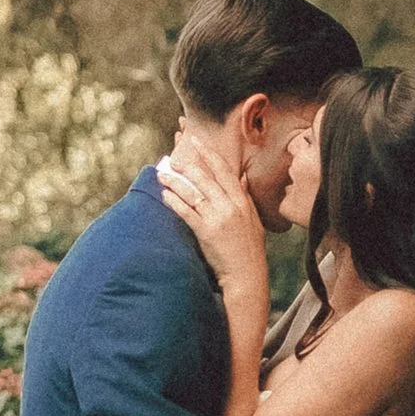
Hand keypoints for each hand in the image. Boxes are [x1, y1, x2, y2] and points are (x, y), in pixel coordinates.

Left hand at [157, 128, 269, 300]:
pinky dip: (174, 202)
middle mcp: (230, 205)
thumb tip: (242, 177)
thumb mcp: (253, 219)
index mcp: (241, 200)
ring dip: (175, 182)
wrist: (246, 274)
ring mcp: (218, 218)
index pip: (223, 170)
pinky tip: (164, 196)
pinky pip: (186, 212)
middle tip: (172, 157)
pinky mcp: (206, 231)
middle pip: (205, 177)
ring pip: (193, 192)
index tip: (196, 141)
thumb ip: (245, 196)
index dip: (208, 153)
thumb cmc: (249, 249)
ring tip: (161, 175)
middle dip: (187, 164)